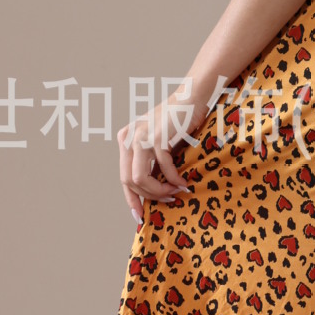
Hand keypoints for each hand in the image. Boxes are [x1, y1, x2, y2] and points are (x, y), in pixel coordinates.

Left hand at [118, 90, 203, 223]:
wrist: (191, 98)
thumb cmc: (178, 121)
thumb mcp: (157, 142)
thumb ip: (149, 162)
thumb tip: (150, 192)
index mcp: (125, 139)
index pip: (123, 177)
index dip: (131, 200)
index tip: (140, 217)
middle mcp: (128, 138)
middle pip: (130, 181)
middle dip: (150, 196)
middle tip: (169, 199)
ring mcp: (141, 137)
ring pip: (141, 179)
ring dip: (160, 190)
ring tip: (175, 191)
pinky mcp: (158, 137)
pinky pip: (163, 168)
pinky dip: (174, 179)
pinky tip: (183, 182)